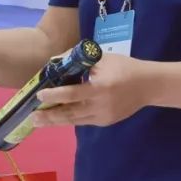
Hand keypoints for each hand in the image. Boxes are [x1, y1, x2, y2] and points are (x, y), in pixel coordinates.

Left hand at [33, 54, 152, 127]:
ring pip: (75, 120)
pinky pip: (83, 121)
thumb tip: (54, 61)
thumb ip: (78, 60)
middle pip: (70, 113)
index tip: (39, 95)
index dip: (54, 95)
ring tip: (38, 121)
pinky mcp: (105, 122)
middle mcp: (100, 106)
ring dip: (55, 121)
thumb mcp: (102, 58)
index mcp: (100, 88)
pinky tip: (57, 118)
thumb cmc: (124, 67)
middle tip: (31, 116)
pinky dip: (70, 119)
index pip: (72, 94)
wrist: (149, 85)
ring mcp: (103, 116)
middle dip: (49, 116)